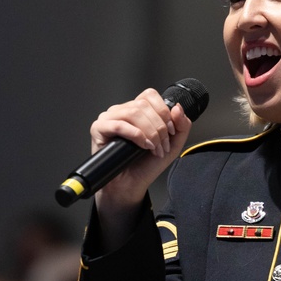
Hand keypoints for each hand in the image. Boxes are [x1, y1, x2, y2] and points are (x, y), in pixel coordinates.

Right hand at [89, 89, 192, 237]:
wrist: (131, 184)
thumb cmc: (146, 164)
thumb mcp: (172, 144)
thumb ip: (181, 125)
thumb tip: (177, 107)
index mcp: (137, 110)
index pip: (150, 95)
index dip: (163, 111)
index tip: (170, 130)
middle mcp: (122, 111)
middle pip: (143, 105)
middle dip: (159, 128)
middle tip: (161, 145)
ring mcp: (109, 118)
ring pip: (133, 113)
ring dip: (149, 133)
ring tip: (153, 148)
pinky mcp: (99, 129)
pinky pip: (118, 124)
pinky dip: (135, 135)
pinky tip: (142, 146)